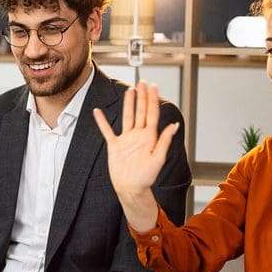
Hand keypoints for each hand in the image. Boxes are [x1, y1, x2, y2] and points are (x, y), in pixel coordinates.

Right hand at [92, 82, 178, 200]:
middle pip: (141, 111)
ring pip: (127, 117)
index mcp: (149, 137)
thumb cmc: (146, 177)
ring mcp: (126, 140)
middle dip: (143, 97)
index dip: (153, 99)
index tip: (153, 86)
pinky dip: (101, 122)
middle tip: (143, 82)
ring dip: (129, 104)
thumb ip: (164, 141)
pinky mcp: (114, 146)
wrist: (131, 189)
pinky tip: (98, 112)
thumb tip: (173, 125)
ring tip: (130, 90)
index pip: (152, 114)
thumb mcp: (158, 159)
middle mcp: (138, 136)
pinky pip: (107, 131)